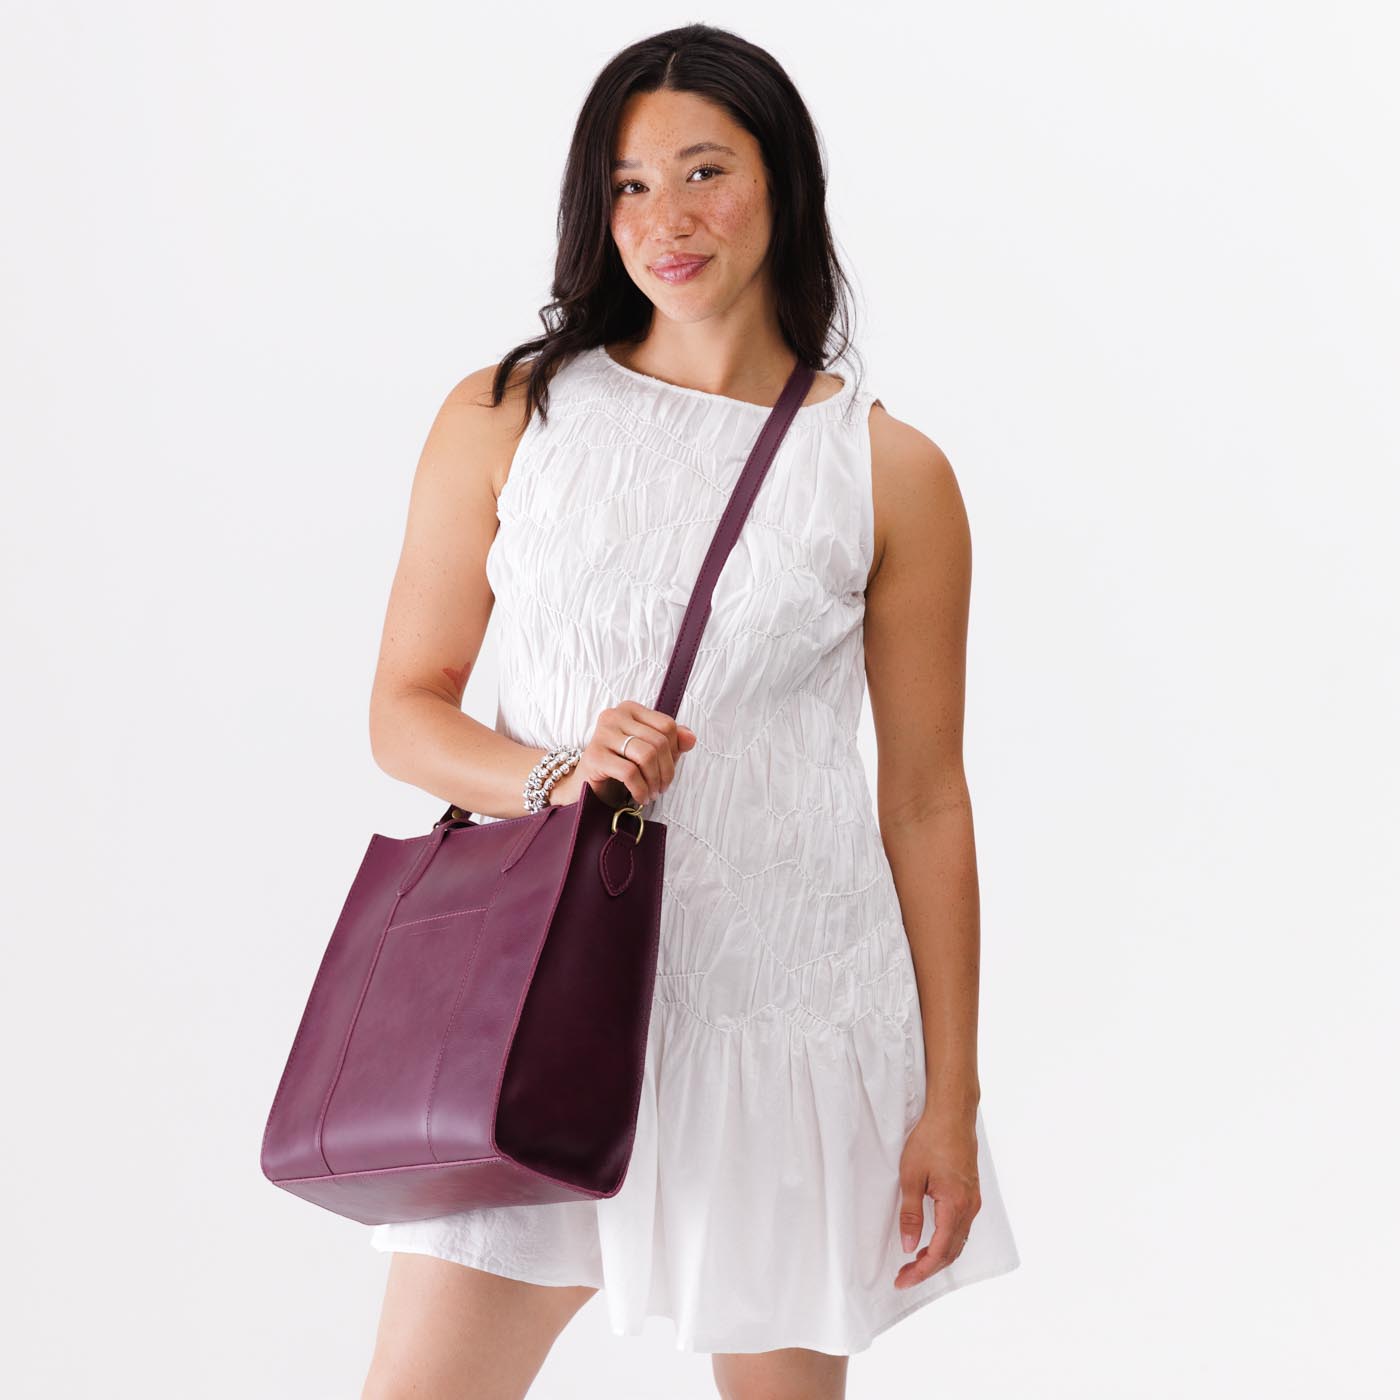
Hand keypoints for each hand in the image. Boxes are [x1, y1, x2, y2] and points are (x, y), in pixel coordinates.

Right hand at [550, 701, 696, 810]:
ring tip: (652, 793)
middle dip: (666, 771)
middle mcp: (614, 716)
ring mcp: (602, 734)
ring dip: (654, 781)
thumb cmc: (619, 769)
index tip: (668, 770)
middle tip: (661, 788)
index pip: (667, 726)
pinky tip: (640, 797)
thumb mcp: (650, 754)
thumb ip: (672, 743)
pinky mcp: (594, 756)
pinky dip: (640, 789)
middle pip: (659, 742)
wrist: (584, 789)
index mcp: (629, 709)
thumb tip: (691, 738)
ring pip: (646, 755)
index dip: (674, 752)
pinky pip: (630, 772)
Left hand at [893, 1110, 981, 1289]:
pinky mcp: (971, 1193)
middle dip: (928, 1269)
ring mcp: (973, 1201)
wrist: (952, 1115)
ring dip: (938, 1257)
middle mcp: (969, 1207)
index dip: (922, 1271)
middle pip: (952, 1252)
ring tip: (915, 1264)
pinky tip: (932, 1242)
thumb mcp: (911, 1176)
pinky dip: (947, 1242)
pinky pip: (962, 1228)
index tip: (903, 1280)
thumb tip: (909, 1246)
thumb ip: (911, 1214)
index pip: (940, 1251)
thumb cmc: (931, 1139)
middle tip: (905, 1276)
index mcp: (955, 1206)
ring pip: (958, 1241)